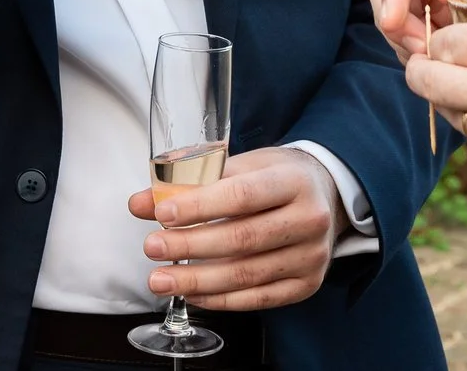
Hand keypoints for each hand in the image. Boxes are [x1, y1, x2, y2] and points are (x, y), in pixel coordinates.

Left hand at [126, 146, 340, 310]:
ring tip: (160, 279)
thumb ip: (191, 182)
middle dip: (190, 246)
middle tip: (152, 248)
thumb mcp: (240, 166)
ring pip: (246, 275)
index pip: (242, 196)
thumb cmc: (276, 178)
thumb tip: (141, 203)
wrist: (324, 195)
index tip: (162, 214)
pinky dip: (220, 299)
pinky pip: (257, 299)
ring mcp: (311, 256)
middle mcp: (310, 219)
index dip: (199, 206)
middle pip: (242, 239)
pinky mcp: (307, 284)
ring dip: (197, 280)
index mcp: (293, 180)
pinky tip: (193, 293)